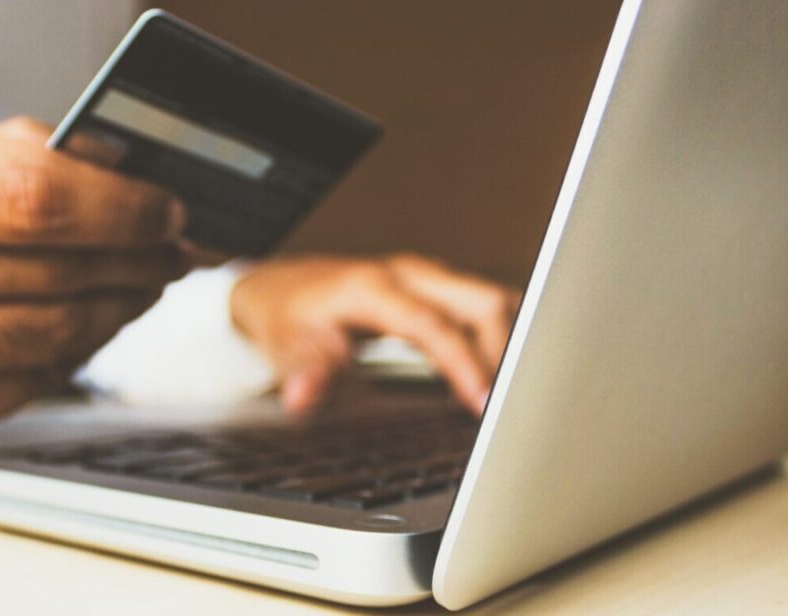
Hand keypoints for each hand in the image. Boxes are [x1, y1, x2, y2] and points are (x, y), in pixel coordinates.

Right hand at [0, 117, 187, 454]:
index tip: (165, 207)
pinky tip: (89, 327)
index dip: (119, 203)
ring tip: (141, 284)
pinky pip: (34, 380)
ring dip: (119, 306)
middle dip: (135, 255)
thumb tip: (118, 171)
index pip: (30, 193)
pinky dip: (77, 351)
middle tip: (171, 248)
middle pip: (53, 263)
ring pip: (55, 329)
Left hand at [230, 254, 519, 414]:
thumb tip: (302, 397)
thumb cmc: (287, 316)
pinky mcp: (437, 288)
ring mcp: (427, 277)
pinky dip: (503, 337)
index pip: (434, 325)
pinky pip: (484, 308)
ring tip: (520, 394)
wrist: (281, 287)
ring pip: (491, 300)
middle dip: (506, 352)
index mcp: (374, 287)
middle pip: (481, 301)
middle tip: (514, 406)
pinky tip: (507, 373)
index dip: (464, 364)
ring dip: (512, 343)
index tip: (483, 403)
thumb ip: (303, 371)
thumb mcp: (285, 345)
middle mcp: (408, 274)